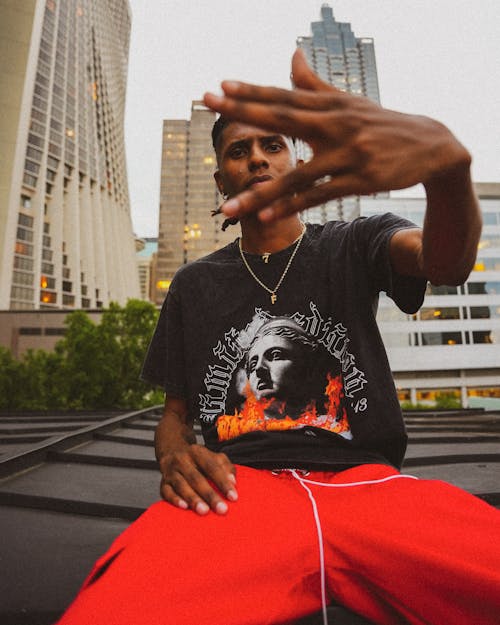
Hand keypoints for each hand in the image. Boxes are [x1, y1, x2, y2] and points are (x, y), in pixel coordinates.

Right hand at [159, 443, 237, 514]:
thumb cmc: (197, 458)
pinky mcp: (163, 482)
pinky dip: (175, 499)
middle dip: (209, 494)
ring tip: (204, 511)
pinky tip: (184, 507)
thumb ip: (225, 467)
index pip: (212, 467)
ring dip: (193, 498)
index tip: (233, 497)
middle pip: (196, 477)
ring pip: (181, 485)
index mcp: (197, 452)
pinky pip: (166, 491)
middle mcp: (182, 460)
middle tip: (222, 509)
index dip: (223, 482)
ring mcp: (171, 471)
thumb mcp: (212, 456)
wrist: (171, 450)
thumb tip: (233, 481)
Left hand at [203, 49, 470, 222]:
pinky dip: (292, 207)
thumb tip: (292, 55)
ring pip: (297, 175)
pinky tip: (266, 216)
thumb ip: (316, 85)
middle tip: (208, 101)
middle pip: (283, 117)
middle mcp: (336, 125)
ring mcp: (347, 154)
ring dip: (261, 192)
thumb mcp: (350, 103)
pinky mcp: (359, 180)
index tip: (218, 86)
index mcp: (331, 106)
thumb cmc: (383, 124)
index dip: (251, 90)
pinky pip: (319, 196)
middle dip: (244, 110)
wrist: (433, 145)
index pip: (284, 96)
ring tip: (229, 207)